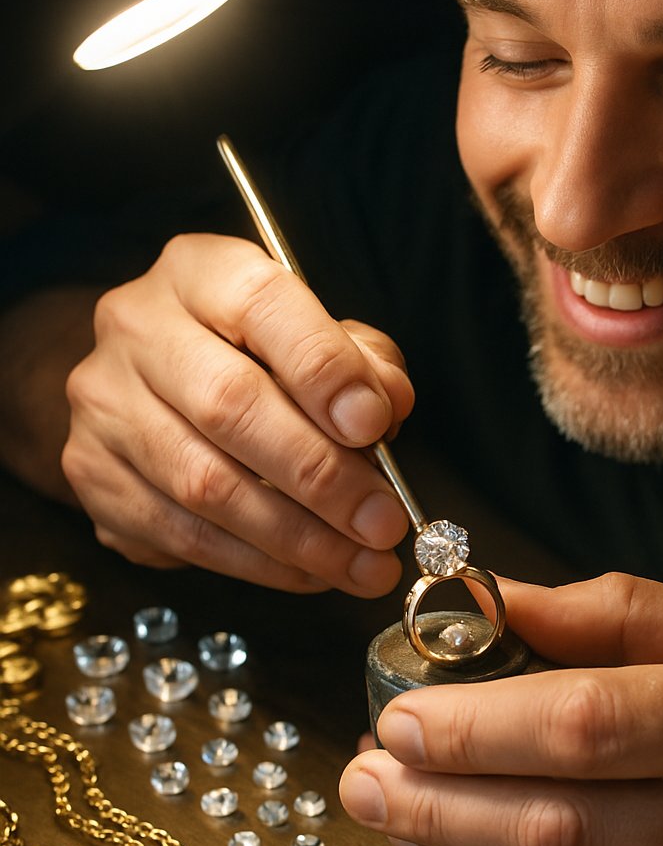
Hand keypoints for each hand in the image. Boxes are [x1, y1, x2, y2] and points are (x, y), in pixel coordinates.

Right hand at [62, 233, 413, 594]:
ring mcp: (104, 404)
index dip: (323, 369)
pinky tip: (310, 572)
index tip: (376, 424)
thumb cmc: (256, 353)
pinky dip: (258, 564)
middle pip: (229, 406)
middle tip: (383, 522)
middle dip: (321, 476)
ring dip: (299, 539)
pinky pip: (181, 535)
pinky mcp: (92, 474)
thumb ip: (363, 362)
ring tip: (364, 565)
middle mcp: (137, 328)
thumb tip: (387, 408)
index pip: (262, 306)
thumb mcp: (319, 334)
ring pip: (205, 484)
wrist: (148, 377)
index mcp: (201, 272)